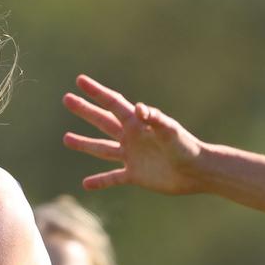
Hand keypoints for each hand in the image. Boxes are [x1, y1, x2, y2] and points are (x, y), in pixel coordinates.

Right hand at [62, 75, 203, 194]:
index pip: (112, 103)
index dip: (96, 92)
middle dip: (85, 110)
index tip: (80, 81)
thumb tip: (139, 107)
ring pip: (102, 148)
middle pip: (102, 121)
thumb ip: (155, 119)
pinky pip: (112, 177)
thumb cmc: (187, 148)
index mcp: (137, 124)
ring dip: (85, 144)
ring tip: (66, 138)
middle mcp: (131, 138)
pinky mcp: (134, 175)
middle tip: (66, 99)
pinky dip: (100, 181)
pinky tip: (86, 184)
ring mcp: (131, 156)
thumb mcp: (171, 131)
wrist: (197, 172)